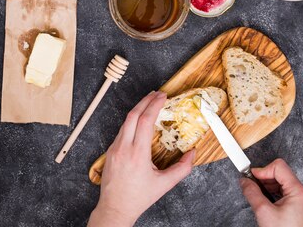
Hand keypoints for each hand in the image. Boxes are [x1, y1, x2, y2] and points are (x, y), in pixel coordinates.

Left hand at [88, 91, 194, 226]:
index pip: (145, 121)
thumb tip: (192, 154)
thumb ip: (182, 168)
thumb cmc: (138, 198)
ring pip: (125, 122)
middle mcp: (124, 148)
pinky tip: (139, 121)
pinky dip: (131, 122)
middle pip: (133, 115)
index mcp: (138, 154)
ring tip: (149, 103)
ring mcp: (114, 149)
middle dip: (145, 101)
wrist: (115, 208)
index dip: (155, 105)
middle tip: (157, 94)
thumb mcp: (164, 184)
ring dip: (137, 110)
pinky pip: (121, 131)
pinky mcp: (110, 152)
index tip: (162, 96)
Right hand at [240, 158, 302, 226]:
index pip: (279, 167)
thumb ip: (252, 192)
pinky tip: (265, 199)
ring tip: (256, 193)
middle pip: (281, 173)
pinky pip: (285, 192)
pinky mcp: (299, 207)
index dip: (262, 170)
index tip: (249, 175)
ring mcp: (302, 201)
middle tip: (250, 184)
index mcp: (298, 192)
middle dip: (264, 178)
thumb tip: (244, 181)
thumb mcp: (263, 211)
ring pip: (282, 182)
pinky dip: (273, 192)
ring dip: (267, 185)